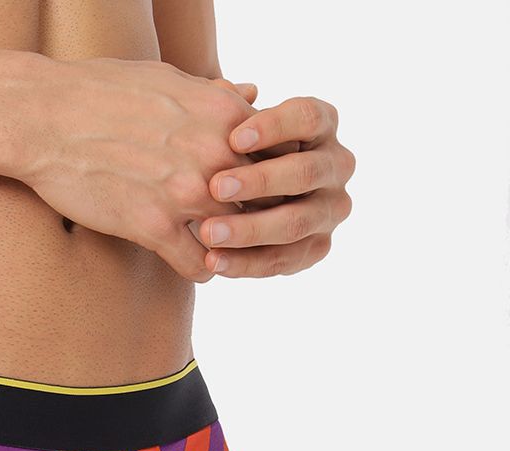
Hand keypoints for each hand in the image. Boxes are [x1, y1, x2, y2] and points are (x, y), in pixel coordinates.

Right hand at [20, 58, 258, 282]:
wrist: (46, 117)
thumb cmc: (103, 92)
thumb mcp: (170, 79)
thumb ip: (217, 95)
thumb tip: (251, 95)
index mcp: (225, 115)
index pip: (278, 159)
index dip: (275, 180)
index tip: (264, 192)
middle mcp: (214, 154)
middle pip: (265, 203)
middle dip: (260, 220)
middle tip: (251, 231)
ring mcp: (185, 193)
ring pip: (237, 239)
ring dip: (233, 250)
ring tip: (224, 252)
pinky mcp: (153, 226)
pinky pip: (200, 266)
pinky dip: (203, 270)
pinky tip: (195, 263)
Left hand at [196, 93, 355, 276]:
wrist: (238, 197)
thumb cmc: (234, 147)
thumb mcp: (232, 123)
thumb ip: (229, 109)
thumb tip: (227, 92)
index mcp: (323, 124)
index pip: (307, 118)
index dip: (274, 126)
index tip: (233, 138)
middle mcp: (336, 165)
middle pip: (306, 172)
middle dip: (260, 181)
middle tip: (216, 187)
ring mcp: (331, 209)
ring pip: (295, 222)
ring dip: (249, 229)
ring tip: (207, 233)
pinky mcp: (318, 247)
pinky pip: (284, 260)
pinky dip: (246, 263)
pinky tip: (213, 262)